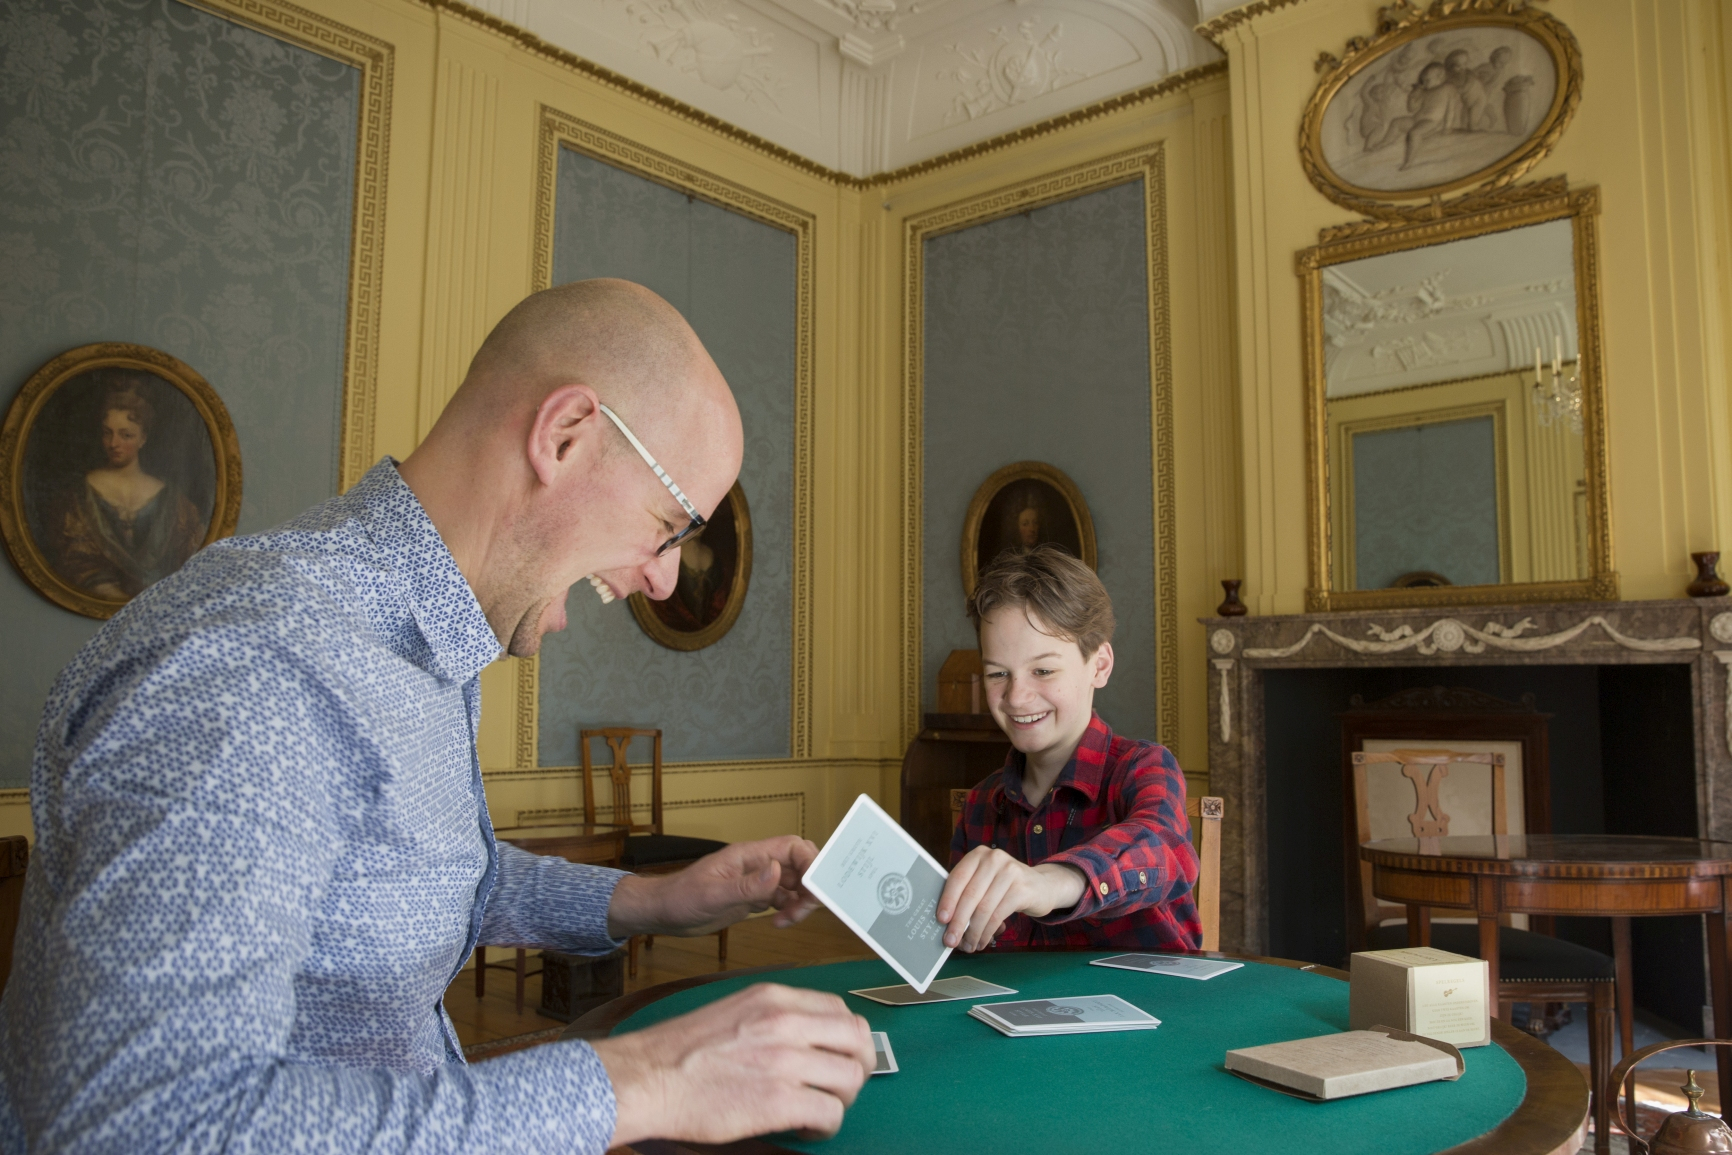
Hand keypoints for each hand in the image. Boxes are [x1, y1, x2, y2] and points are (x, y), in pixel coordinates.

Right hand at [592, 982, 874, 1146]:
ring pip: (850, 1078)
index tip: (839, 1055)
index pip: (840, 1010)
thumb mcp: (734, 1011)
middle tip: (841, 1085)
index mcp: (774, 999)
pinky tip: (806, 1128)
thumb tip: (807, 1038)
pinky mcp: (779, 1100)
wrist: (647, 1078)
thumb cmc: (680, 1052)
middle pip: (857, 1040)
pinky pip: (830, 1113)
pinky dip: (826, 1125)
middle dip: (857, 1066)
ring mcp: (785, 1061)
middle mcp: (785, 1023)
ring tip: (819, 1109)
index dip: (847, 1038)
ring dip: (842, 1099)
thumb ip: (773, 1018)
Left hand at [606, 835, 822, 938]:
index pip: (792, 847)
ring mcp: (756, 881)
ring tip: (788, 920)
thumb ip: (747, 886)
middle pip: (799, 865)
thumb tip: (778, 871)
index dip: (810, 862)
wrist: (662, 913)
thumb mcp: (713, 895)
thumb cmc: (680, 898)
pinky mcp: (753, 897)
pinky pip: (782, 899)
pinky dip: (788, 911)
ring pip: (794, 884)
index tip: (815, 887)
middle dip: (810, 885)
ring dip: (800, 902)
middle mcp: (757, 865)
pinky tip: (779, 923)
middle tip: (806, 908)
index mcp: (749, 855)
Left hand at [935, 846, 1085, 951]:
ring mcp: (1010, 872)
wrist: (1042, 885)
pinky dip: (987, 932)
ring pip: (984, 908)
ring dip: (973, 932)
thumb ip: (966, 893)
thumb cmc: (1004, 886)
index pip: (958, 877)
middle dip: (958, 921)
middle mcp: (994, 859)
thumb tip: (946, 922)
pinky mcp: (1022, 889)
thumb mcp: (984, 881)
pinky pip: (998, 916)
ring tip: (967, 946)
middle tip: (950, 941)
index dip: (947, 900)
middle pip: (970, 895)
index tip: (940, 920)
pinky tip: (982, 941)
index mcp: (978, 855)